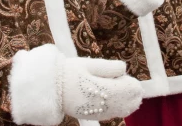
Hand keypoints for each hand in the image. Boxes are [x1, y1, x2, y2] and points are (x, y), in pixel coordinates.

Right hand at [11, 45, 142, 124]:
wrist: (49, 89)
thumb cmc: (67, 72)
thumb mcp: (87, 64)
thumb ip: (108, 67)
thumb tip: (124, 69)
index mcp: (101, 88)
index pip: (127, 89)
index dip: (132, 84)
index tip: (129, 78)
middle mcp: (102, 103)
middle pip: (127, 102)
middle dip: (132, 94)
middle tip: (131, 85)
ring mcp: (97, 112)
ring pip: (121, 111)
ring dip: (127, 102)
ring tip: (129, 94)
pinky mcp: (92, 116)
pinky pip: (111, 115)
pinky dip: (119, 109)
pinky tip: (120, 103)